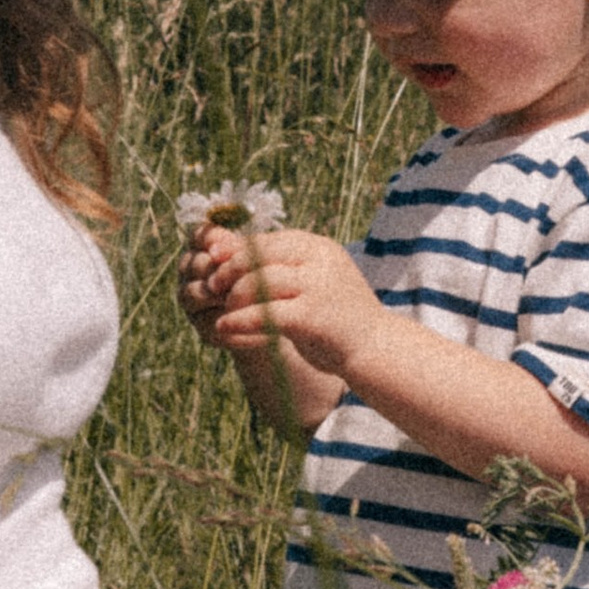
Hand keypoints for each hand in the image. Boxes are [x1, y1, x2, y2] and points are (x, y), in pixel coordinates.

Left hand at [179, 226, 386, 381]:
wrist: (376, 348)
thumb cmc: (336, 316)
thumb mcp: (310, 282)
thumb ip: (277, 267)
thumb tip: (228, 250)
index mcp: (319, 247)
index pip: (267, 240)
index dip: (237, 250)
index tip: (214, 262)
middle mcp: (319, 261)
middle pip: (259, 255)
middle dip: (230, 269)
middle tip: (212, 286)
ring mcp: (317, 287)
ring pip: (259, 282)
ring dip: (234, 297)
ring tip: (224, 311)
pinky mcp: (311, 316)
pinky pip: (263, 314)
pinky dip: (239, 320)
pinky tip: (223, 328)